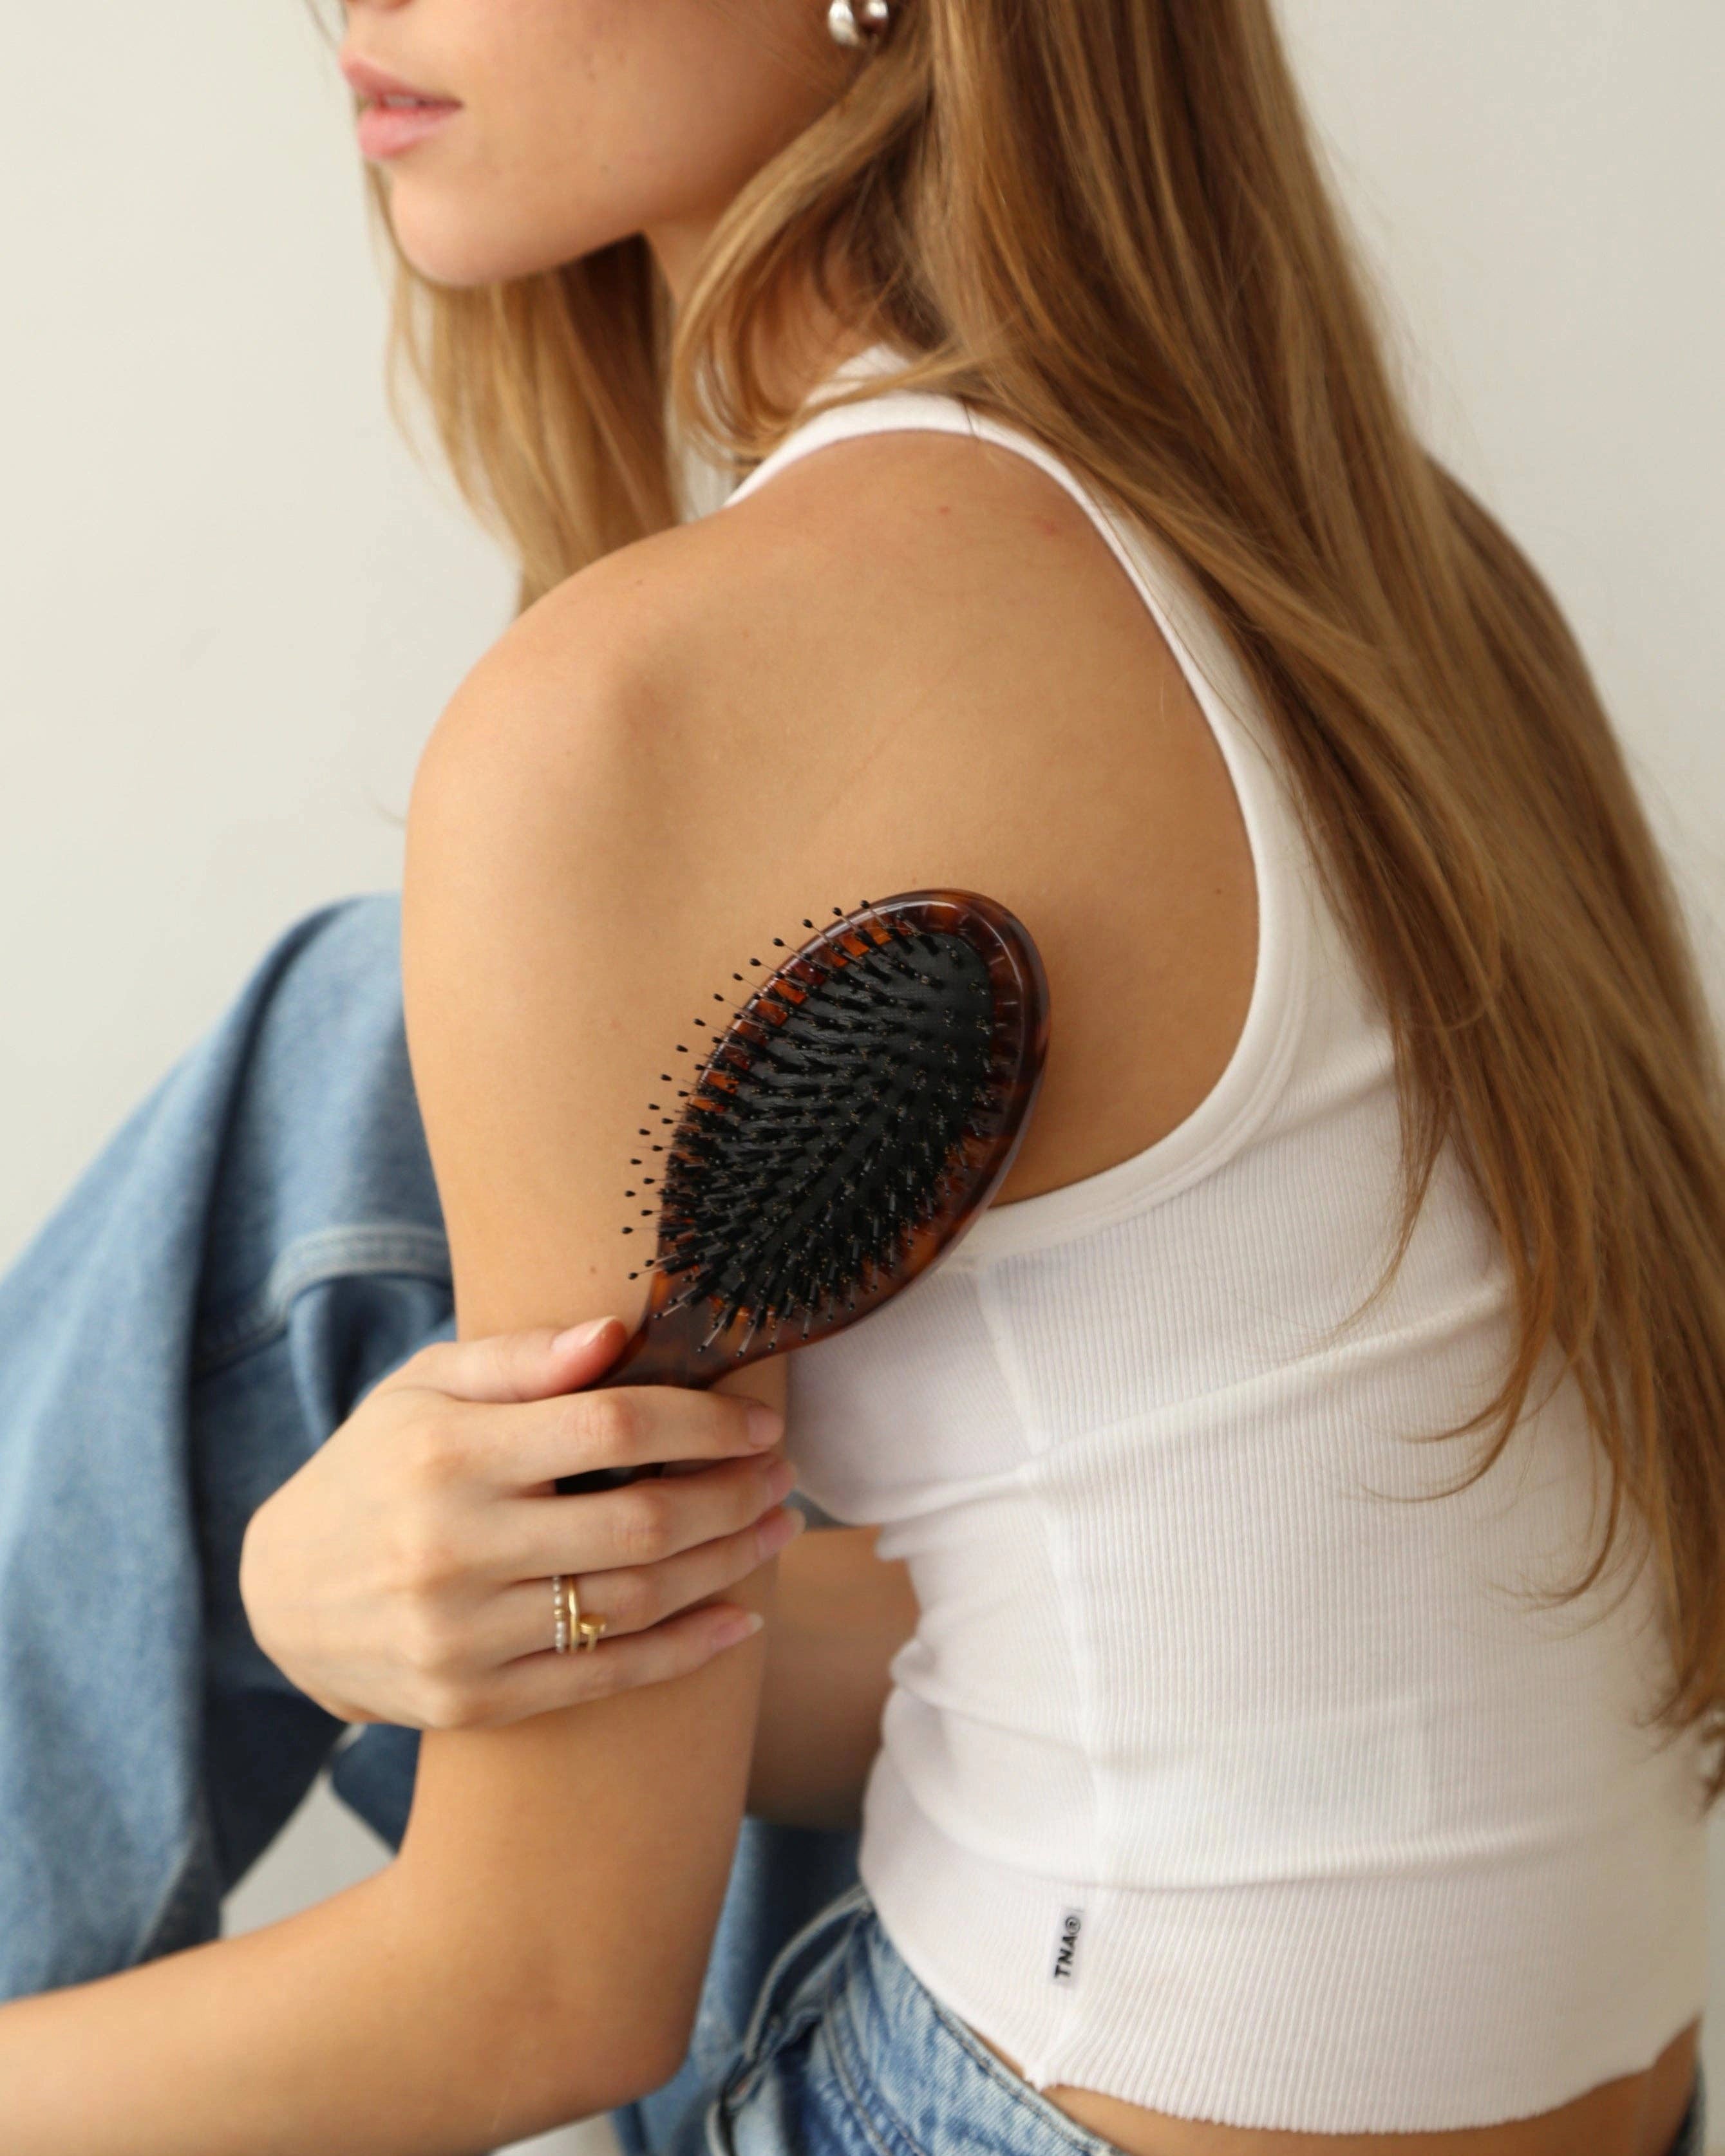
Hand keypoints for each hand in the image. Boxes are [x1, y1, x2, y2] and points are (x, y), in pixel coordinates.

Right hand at [238, 1316, 801, 1729]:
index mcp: (446, 1452)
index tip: (759, 1423)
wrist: (282, 1596)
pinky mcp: (472, 1702)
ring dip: (727, 1567)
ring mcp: (461, 1635)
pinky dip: (686, 1652)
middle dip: (734, 1497)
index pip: (610, 1428)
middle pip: (641, 1521)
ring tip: (775, 1533)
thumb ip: (519, 1359)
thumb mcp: (423, 1388)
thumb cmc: (375, 1467)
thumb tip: (616, 1332)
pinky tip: (740, 1621)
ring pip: (635, 1601)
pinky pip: (604, 1677)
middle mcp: (452, 1547)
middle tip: (784, 1477)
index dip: (703, 1425)